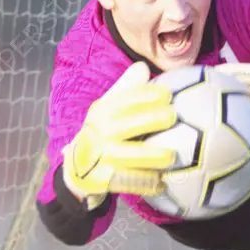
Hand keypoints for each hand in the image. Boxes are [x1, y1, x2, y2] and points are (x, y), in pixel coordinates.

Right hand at [62, 62, 178, 208]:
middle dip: (149, 119)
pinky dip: (144, 182)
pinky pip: (126, 181)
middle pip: (125, 124)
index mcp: (101, 112)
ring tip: (171, 156)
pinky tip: (161, 182)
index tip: (167, 94)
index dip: (145, 95)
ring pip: (126, 156)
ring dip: (149, 156)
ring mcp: (98, 157)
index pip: (123, 99)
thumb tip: (143, 66)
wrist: (76, 169)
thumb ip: (126, 90)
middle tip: (172, 117)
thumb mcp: (108, 109)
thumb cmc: (102, 133)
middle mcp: (97, 132)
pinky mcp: (100, 180)